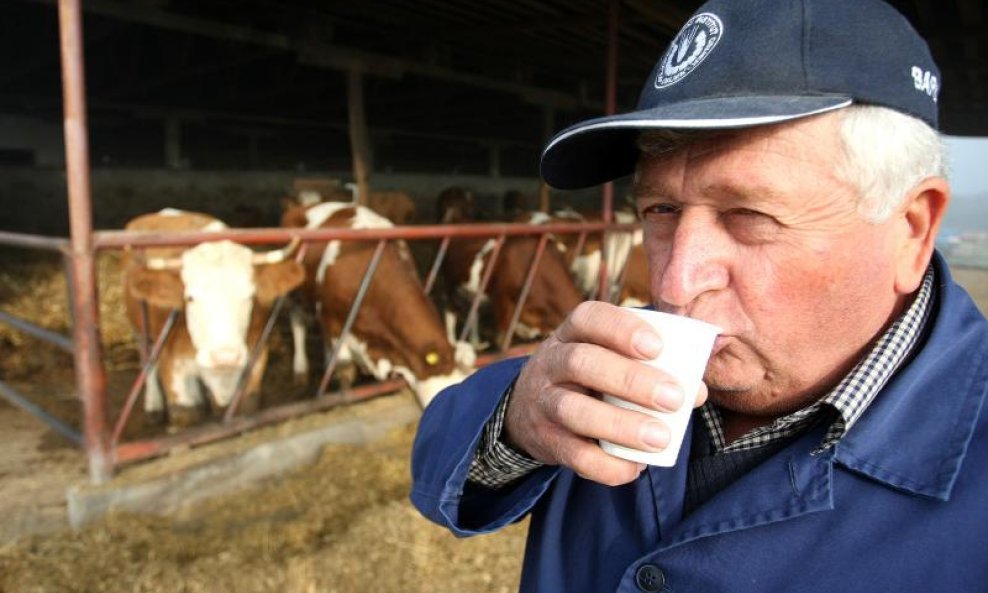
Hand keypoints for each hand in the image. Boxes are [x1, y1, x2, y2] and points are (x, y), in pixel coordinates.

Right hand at [504, 301, 707, 485]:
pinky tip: (635, 467)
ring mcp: (543, 402)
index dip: (621, 329)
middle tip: (673, 398)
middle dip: (630, 380)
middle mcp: (551, 363)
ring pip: (574, 410)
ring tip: (661, 438)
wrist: (528, 410)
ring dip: (620, 425)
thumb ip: (651, 367)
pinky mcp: (545, 440)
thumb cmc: (589, 379)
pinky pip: (573, 454)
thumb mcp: (607, 358)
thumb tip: (696, 391)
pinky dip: (606, 465)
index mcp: (572, 334)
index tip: (657, 347)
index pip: (589, 318)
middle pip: (582, 362)